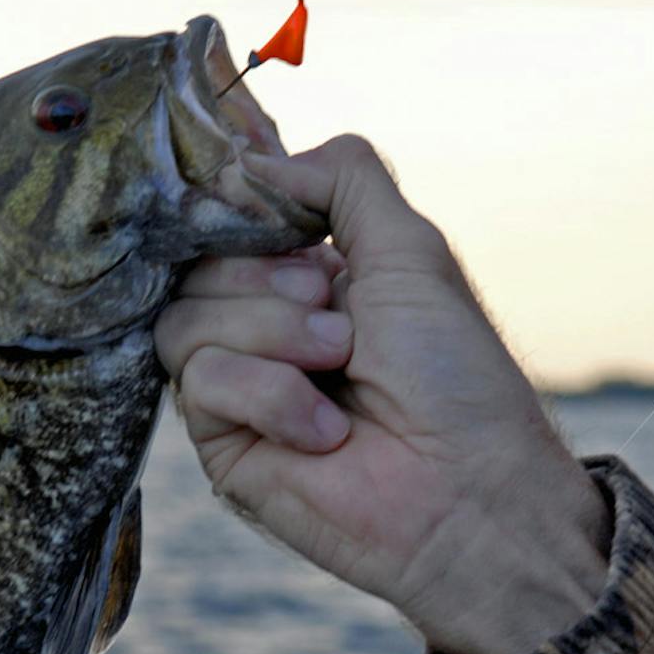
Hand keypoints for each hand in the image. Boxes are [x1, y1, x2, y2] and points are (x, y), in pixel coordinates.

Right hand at [155, 135, 610, 653]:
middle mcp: (269, 326)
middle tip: (338, 317)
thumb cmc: (455, 378)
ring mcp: (242, 386)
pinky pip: (199, 379)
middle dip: (268, 281)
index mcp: (312, 275)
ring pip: (186, 318)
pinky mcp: (223, 444)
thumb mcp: (409, 249)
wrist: (467, 493)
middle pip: (196, 263)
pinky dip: (269, 395)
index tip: (280, 220)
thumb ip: (341, 178)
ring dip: (272, 334)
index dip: (240, 209)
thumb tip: (250, 160)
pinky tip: (326, 431)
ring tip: (339, 366)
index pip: (230, 217)